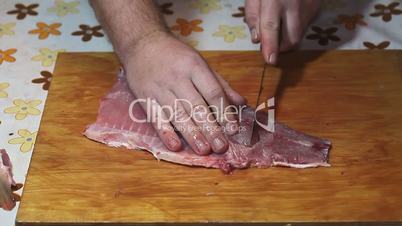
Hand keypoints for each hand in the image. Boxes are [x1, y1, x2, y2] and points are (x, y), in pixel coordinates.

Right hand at [122, 31, 245, 154]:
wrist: (141, 43)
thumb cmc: (175, 55)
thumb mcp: (200, 62)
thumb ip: (220, 84)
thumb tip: (241, 103)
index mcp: (194, 67)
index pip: (213, 92)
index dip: (225, 112)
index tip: (234, 130)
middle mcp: (177, 78)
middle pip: (196, 107)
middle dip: (210, 128)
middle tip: (221, 146)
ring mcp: (159, 89)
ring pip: (177, 115)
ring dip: (191, 134)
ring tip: (204, 150)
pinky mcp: (145, 98)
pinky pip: (156, 118)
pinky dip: (165, 133)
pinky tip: (175, 145)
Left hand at [245, 0, 319, 63]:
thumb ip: (253, 14)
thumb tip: (257, 38)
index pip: (271, 27)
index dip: (271, 45)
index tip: (270, 60)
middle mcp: (294, 4)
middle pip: (292, 38)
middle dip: (281, 48)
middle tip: (272, 44)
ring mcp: (308, 5)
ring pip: (300, 33)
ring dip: (288, 37)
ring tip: (280, 24)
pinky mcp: (316, 6)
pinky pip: (305, 24)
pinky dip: (295, 25)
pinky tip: (290, 13)